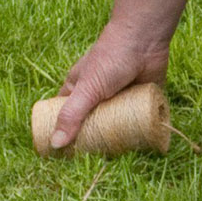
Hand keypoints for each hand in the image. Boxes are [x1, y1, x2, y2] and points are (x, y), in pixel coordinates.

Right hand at [45, 18, 170, 151]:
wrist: (145, 39)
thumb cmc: (110, 59)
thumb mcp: (88, 89)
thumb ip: (72, 115)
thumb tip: (56, 144)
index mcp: (79, 91)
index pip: (67, 116)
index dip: (65, 134)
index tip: (65, 155)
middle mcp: (98, 96)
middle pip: (92, 124)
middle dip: (94, 141)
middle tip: (95, 161)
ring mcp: (120, 98)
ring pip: (116, 124)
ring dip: (118, 138)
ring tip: (119, 157)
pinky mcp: (140, 99)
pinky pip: (138, 119)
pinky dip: (138, 130)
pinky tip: (140, 146)